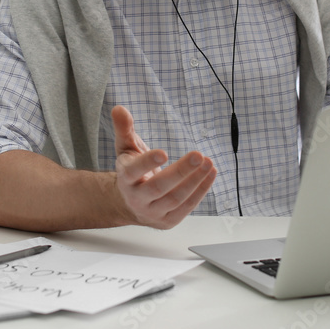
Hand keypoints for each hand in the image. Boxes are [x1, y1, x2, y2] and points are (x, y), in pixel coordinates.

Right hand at [111, 105, 216, 228]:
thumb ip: (124, 128)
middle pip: (159, 187)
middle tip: (198, 155)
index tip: (164, 152)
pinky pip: (186, 207)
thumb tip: (119, 108)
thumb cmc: (132, 171)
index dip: (147, 162)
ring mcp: (152, 212)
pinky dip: (201, 190)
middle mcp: (137, 199)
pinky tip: (210, 174)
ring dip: (195, 180)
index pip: (133, 172)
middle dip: (181, 171)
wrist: (131, 204)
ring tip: (208, 162)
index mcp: (125, 179)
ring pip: (176, 198)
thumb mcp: (126, 148)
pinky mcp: (167, 220)